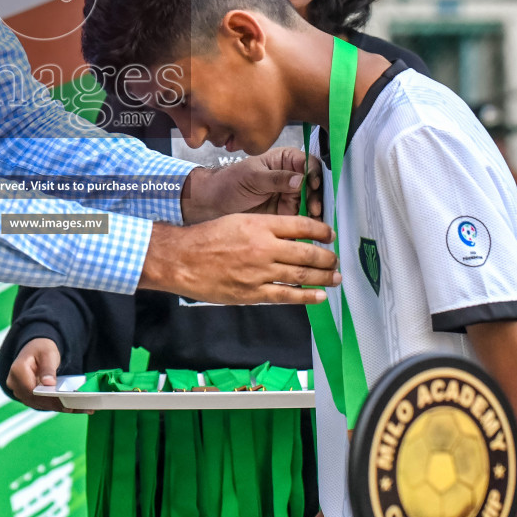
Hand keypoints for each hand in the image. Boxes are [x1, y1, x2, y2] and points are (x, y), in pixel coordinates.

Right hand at [6, 338, 85, 413]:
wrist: (35, 348)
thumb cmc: (41, 348)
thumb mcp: (48, 354)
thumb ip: (48, 368)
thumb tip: (48, 383)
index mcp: (18, 371)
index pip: (31, 390)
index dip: (47, 398)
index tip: (63, 401)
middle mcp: (14, 383)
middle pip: (34, 399)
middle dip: (53, 404)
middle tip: (72, 407)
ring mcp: (18, 390)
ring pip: (36, 404)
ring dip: (54, 406)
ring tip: (72, 408)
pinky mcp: (25, 395)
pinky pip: (38, 403)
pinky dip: (51, 404)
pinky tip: (65, 405)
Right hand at [140, 214, 338, 304]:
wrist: (181, 259)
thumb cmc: (205, 238)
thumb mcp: (237, 220)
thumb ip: (265, 227)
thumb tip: (292, 235)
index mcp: (260, 225)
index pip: (302, 225)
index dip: (321, 231)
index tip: (330, 235)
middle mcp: (263, 247)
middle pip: (307, 252)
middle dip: (327, 257)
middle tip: (335, 260)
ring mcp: (259, 272)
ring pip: (301, 274)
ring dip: (323, 277)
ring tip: (335, 277)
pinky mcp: (253, 293)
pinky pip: (286, 295)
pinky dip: (306, 296)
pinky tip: (319, 296)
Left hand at [183, 146, 309, 221]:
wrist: (214, 205)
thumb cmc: (230, 183)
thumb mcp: (252, 177)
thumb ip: (276, 178)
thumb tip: (299, 179)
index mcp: (285, 160)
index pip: (308, 163)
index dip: (315, 173)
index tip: (313, 184)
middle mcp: (291, 176)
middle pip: (315, 184)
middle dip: (317, 195)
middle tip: (314, 207)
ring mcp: (291, 195)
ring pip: (313, 201)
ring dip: (316, 210)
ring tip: (314, 220)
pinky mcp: (288, 212)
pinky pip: (303, 217)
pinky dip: (309, 223)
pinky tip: (311, 228)